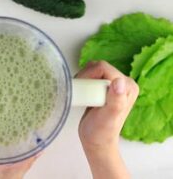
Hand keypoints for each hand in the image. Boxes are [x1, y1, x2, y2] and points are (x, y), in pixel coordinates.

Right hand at [76, 61, 138, 178]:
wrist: (96, 141)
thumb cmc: (101, 132)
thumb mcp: (109, 117)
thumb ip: (116, 100)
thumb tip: (118, 82)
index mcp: (128, 86)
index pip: (104, 68)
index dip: (89, 74)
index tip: (82, 87)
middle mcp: (123, 83)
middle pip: (99, 67)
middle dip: (86, 75)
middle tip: (81, 90)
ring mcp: (113, 85)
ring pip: (93, 70)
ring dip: (84, 78)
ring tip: (81, 92)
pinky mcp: (103, 88)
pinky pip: (91, 76)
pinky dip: (83, 81)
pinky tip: (81, 92)